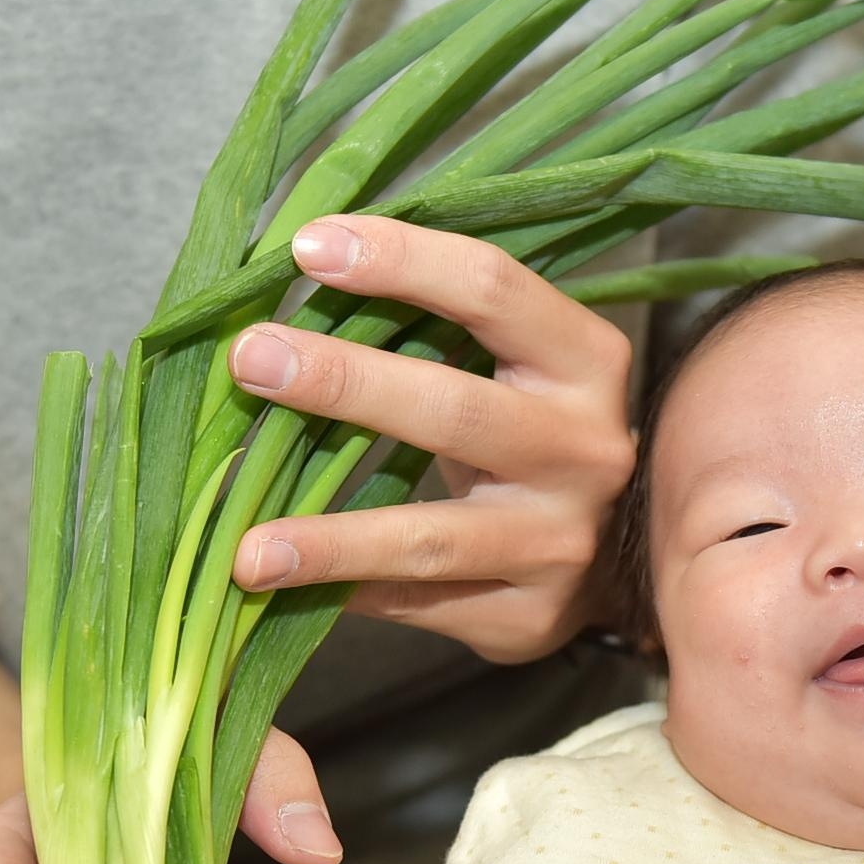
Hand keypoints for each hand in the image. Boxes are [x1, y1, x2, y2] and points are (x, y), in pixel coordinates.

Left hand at [225, 217, 636, 662]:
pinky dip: (342, 591)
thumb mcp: (509, 363)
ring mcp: (560, 541)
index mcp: (584, 361)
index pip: (492, 289)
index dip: (401, 260)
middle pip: (455, 408)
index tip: (309, 247)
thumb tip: (292, 279)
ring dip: (330, 539)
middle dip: (344, 381)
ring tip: (246, 549)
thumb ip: (428, 324)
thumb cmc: (527, 427)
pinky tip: (281, 585)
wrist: (617, 549)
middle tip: (250, 359)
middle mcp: (584, 450)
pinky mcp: (528, 616)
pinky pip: (417, 603)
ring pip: (431, 537)